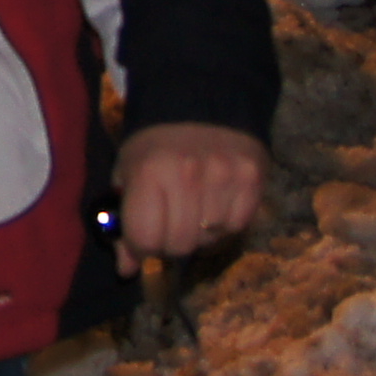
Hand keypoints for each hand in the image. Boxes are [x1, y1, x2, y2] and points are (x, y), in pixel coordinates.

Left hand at [114, 122, 265, 271]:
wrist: (200, 104)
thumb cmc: (155, 146)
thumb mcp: (127, 175)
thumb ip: (124, 223)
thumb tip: (127, 270)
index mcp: (149, 173)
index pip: (146, 240)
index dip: (142, 245)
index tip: (144, 234)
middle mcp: (188, 176)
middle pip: (179, 245)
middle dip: (170, 242)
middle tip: (170, 221)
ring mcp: (224, 177)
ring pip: (210, 240)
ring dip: (199, 234)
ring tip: (193, 209)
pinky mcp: (252, 179)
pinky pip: (237, 226)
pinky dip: (225, 224)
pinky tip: (215, 203)